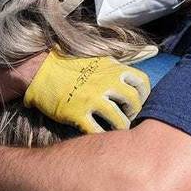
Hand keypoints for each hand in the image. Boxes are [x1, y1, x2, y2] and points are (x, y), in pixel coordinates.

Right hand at [23, 49, 150, 132]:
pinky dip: (103, 138)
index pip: (142, 83)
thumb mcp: (99, 56)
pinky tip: (101, 139)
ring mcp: (93, 99)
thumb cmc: (69, 63)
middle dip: (133, 113)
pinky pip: (98, 131)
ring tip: (117, 131)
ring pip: (119, 120)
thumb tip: (152, 51)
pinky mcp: (78, 113)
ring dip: (121, 128)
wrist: (38, 69)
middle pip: (133, 103)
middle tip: (127, 118)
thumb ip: (121, 63)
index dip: (144, 96)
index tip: (138, 102)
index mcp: (113, 69)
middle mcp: (106, 83)